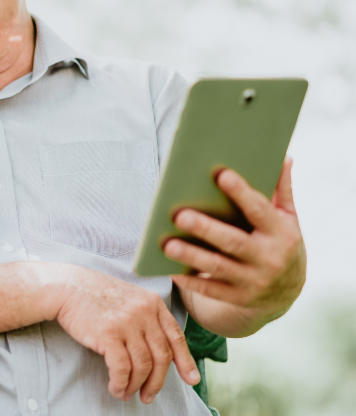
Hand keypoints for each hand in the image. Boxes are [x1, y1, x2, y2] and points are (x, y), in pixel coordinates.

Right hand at [53, 264, 200, 403]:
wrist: (66, 286)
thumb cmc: (94, 294)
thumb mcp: (129, 297)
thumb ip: (146, 316)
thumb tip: (157, 348)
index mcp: (152, 303)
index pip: (176, 337)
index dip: (185, 361)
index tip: (191, 380)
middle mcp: (144, 312)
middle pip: (162, 356)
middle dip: (157, 382)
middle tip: (148, 396)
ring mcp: (127, 323)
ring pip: (143, 366)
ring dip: (136, 385)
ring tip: (127, 393)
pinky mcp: (108, 334)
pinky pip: (122, 368)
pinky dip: (121, 383)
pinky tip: (115, 388)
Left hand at [166, 158, 306, 327]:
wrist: (286, 292)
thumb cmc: (280, 243)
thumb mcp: (288, 218)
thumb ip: (281, 190)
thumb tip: (284, 157)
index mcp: (282, 234)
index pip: (260, 210)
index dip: (241, 193)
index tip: (220, 174)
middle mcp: (270, 259)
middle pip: (233, 242)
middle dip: (206, 228)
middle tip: (179, 215)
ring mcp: (254, 282)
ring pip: (218, 267)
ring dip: (191, 256)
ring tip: (166, 244)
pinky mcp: (238, 298)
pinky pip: (210, 290)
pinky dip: (190, 280)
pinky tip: (170, 270)